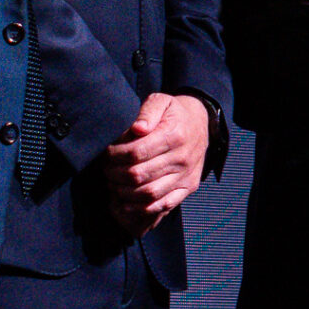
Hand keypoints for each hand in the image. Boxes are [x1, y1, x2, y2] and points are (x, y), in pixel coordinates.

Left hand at [103, 92, 210, 234]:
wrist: (201, 123)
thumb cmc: (175, 113)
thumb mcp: (161, 101)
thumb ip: (147, 111)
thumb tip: (136, 128)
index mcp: (174, 135)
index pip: (136, 152)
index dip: (115, 155)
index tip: (107, 153)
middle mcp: (182, 158)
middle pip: (139, 175)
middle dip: (115, 174)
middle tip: (106, 170)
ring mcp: (186, 176)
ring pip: (149, 193)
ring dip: (125, 192)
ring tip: (114, 184)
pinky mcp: (188, 187)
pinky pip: (164, 205)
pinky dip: (143, 208)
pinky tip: (127, 203)